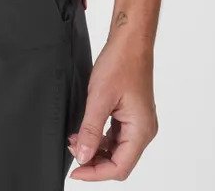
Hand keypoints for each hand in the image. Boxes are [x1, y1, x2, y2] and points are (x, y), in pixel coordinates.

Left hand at [66, 33, 158, 179]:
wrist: (129, 42)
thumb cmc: (120, 64)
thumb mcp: (99, 98)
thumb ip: (90, 130)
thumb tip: (82, 156)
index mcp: (141, 131)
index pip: (120, 167)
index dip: (96, 173)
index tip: (75, 172)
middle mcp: (143, 131)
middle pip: (119, 161)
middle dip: (94, 161)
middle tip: (71, 154)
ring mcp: (138, 123)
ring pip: (116, 150)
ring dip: (96, 149)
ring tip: (74, 141)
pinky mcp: (131, 115)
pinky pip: (116, 136)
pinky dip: (100, 138)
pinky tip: (83, 132)